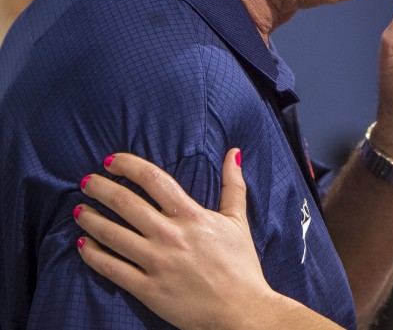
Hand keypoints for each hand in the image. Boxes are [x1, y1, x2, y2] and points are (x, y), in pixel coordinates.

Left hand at [75, 149, 274, 329]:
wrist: (241, 310)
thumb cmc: (241, 265)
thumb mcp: (238, 221)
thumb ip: (233, 185)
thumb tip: (234, 153)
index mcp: (192, 216)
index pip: (154, 179)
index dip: (128, 165)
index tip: (112, 161)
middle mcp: (170, 236)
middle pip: (126, 203)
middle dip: (100, 188)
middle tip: (87, 181)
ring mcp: (156, 263)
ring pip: (112, 234)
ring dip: (90, 219)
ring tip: (79, 209)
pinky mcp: (147, 289)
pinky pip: (111, 268)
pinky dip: (91, 254)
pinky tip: (81, 244)